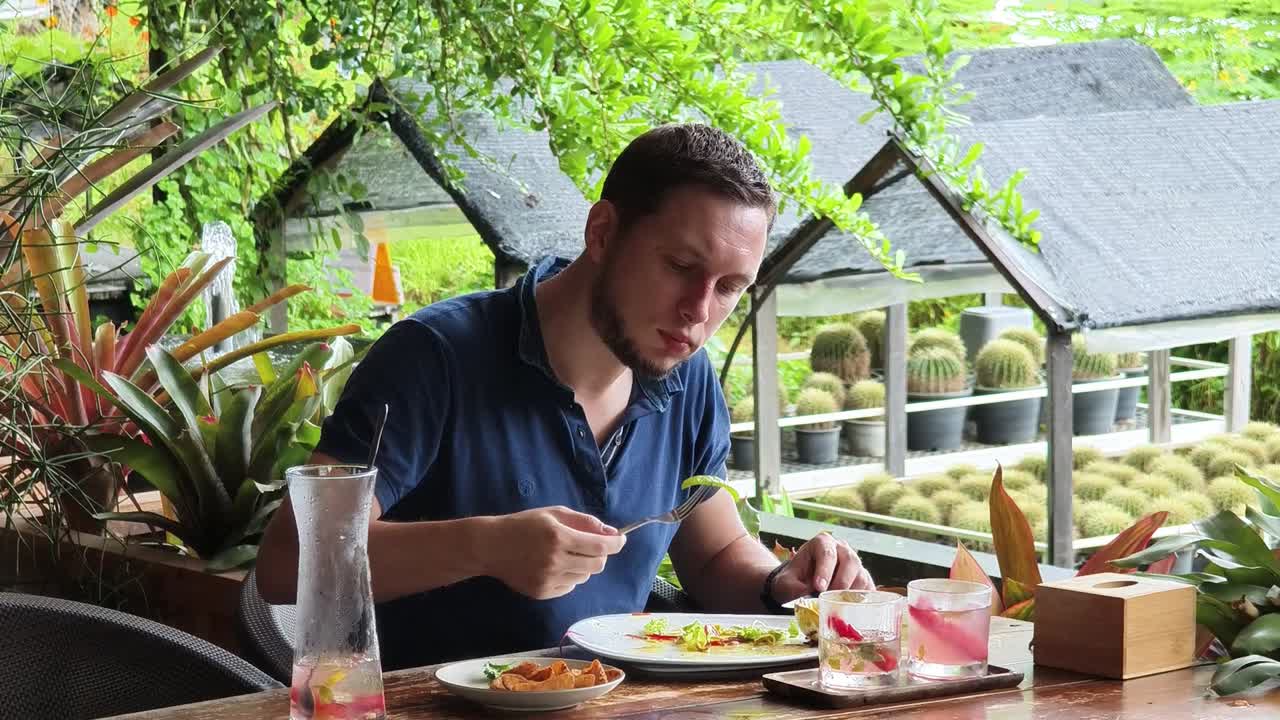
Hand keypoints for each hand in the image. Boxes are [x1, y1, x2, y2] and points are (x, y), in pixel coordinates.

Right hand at [483, 506, 626, 599]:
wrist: (491, 546)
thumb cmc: (524, 525)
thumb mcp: (553, 514)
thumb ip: (584, 521)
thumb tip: (611, 533)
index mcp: (558, 537)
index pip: (601, 546)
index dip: (616, 543)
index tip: (621, 539)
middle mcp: (555, 561)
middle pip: (597, 565)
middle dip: (601, 555)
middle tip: (591, 546)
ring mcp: (548, 579)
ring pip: (584, 576)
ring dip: (583, 565)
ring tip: (565, 554)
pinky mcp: (542, 592)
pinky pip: (569, 586)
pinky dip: (569, 576)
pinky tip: (552, 566)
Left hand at [769, 533, 873, 602]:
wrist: (800, 585)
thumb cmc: (793, 580)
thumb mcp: (786, 582)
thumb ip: (793, 587)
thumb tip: (807, 593)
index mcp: (822, 543)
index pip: (827, 553)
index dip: (825, 570)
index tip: (819, 588)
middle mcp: (842, 549)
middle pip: (850, 561)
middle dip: (841, 582)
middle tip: (831, 598)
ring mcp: (854, 564)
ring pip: (861, 575)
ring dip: (852, 593)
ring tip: (838, 605)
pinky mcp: (862, 579)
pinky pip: (869, 588)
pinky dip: (864, 600)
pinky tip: (853, 609)